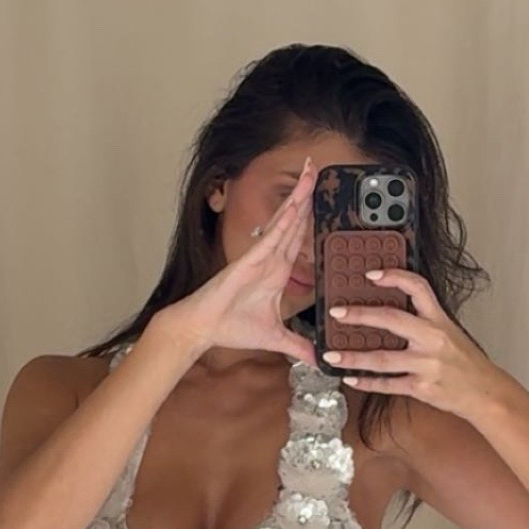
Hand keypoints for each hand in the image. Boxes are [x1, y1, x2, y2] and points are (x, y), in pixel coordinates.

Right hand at [164, 160, 318, 365]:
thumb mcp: (276, 338)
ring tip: (310, 171)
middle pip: (294, 221)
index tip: (325, 198)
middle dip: (307, 195)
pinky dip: (284, 221)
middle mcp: (272, 259)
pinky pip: (271, 237)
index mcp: (279, 272)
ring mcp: (261, 257)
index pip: (300, 237)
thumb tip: (318, 361)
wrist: (203, 328)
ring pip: (285, 222)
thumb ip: (298, 346)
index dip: (312, 216)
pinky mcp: (250, 261)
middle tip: (318, 168)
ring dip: (298, 197)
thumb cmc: (231, 327)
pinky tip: (296, 204)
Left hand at [323, 268, 504, 418]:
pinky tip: (350, 379)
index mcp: (440, 321)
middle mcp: (432, 340)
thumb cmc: (466, 362)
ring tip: (331, 354)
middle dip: (360, 315)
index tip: (371, 274)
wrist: (485, 393)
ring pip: (382, 359)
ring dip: (353, 357)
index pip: (417, 288)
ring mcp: (426, 365)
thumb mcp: (450, 333)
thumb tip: (390, 312)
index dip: (393, 277)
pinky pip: (388, 385)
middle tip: (337, 313)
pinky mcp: (421, 388)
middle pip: (392, 320)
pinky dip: (367, 382)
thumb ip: (424, 322)